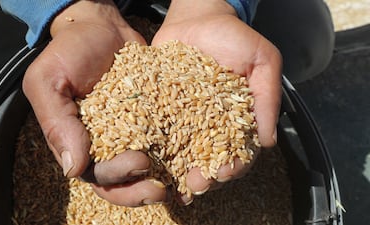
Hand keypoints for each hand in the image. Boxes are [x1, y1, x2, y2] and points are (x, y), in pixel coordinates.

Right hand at [22, 0, 166, 205]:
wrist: (100, 27)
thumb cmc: (69, 51)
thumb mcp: (49, 81)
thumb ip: (57, 123)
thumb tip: (73, 169)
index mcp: (76, 142)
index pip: (96, 174)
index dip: (118, 177)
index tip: (140, 163)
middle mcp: (104, 144)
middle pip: (121, 181)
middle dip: (140, 190)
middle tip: (162, 190)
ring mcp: (129, 133)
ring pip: (144, 169)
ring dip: (159, 180)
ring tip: (179, 184)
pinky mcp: (150, 118)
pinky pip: (163, 140)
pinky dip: (175, 153)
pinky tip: (192, 156)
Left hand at [152, 0, 281, 203]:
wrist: (198, 18)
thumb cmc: (234, 37)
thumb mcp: (262, 62)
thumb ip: (267, 99)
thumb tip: (267, 141)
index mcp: (237, 119)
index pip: (239, 151)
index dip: (234, 165)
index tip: (225, 172)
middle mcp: (210, 123)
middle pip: (208, 159)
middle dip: (205, 176)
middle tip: (195, 184)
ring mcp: (185, 118)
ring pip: (183, 152)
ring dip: (179, 171)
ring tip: (172, 184)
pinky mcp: (163, 108)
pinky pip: (158, 130)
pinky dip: (155, 148)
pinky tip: (149, 160)